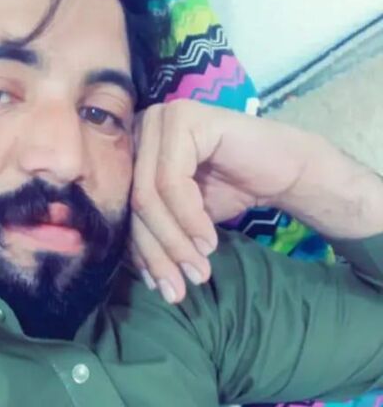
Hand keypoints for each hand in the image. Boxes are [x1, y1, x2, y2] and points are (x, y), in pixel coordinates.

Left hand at [129, 100, 311, 303]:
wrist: (283, 170)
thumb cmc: (229, 191)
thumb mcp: (180, 221)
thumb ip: (153, 235)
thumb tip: (141, 278)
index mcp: (130, 150)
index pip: (122, 208)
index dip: (140, 253)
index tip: (160, 287)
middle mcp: (139, 129)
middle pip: (133, 203)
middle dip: (157, 253)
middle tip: (178, 288)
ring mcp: (160, 119)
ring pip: (149, 196)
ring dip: (175, 242)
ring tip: (198, 270)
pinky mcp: (185, 118)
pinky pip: (173, 182)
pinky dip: (190, 219)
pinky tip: (208, 242)